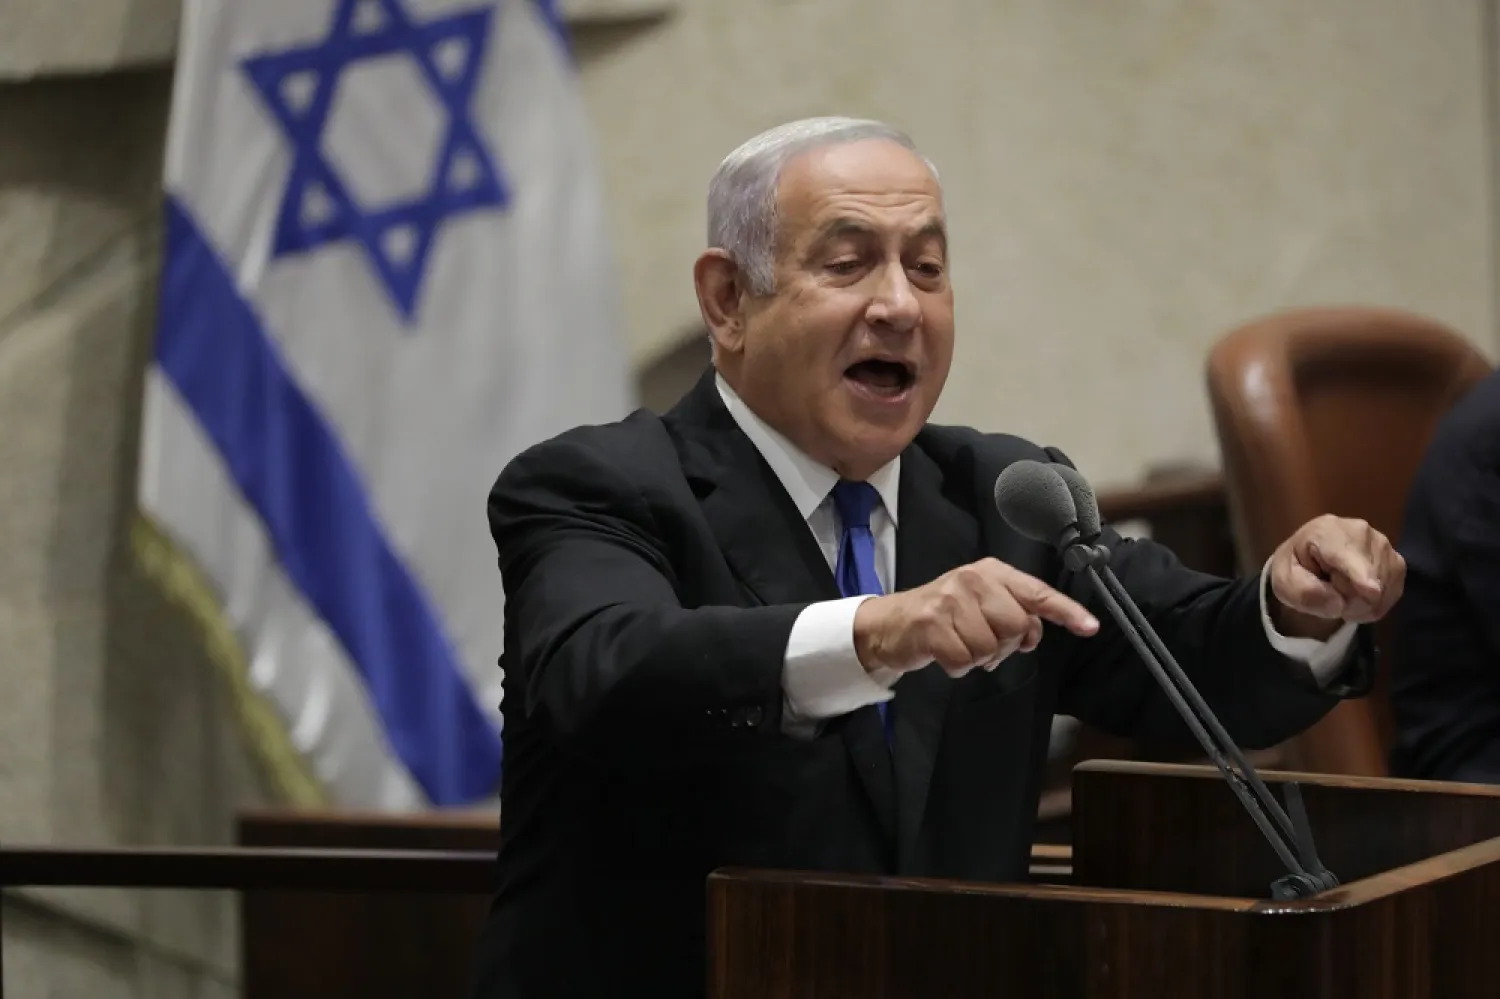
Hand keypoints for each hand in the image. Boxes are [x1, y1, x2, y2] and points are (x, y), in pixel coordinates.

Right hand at [852, 558, 1099, 677]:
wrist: (890, 623)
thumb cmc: (943, 616)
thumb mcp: (980, 604)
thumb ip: (1013, 613)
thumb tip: (1034, 635)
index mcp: (991, 572)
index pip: (1036, 592)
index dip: (1065, 611)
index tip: (1090, 627)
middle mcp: (972, 580)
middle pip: (1016, 626)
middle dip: (1004, 646)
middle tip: (984, 644)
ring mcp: (949, 600)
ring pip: (990, 648)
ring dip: (978, 659)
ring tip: (961, 647)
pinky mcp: (931, 624)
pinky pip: (964, 661)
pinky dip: (958, 667)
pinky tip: (945, 655)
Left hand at [1268, 515, 1405, 638]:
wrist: (1311, 560)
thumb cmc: (1295, 569)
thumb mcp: (1284, 582)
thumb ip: (1305, 593)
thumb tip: (1339, 605)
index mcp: (1326, 531)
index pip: (1347, 555)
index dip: (1361, 574)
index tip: (1371, 590)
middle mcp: (1361, 532)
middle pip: (1367, 580)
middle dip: (1348, 600)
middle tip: (1328, 592)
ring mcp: (1383, 545)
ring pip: (1382, 590)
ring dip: (1361, 605)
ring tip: (1341, 594)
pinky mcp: (1396, 561)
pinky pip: (1392, 594)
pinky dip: (1375, 605)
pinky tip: (1358, 599)